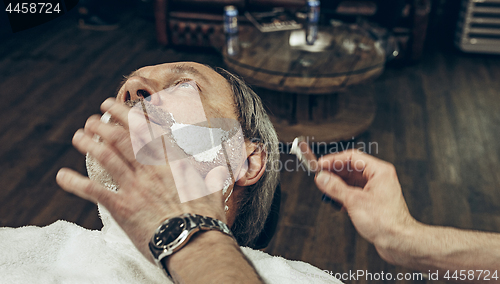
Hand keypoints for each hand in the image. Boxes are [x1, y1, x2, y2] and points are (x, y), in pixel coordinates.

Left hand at [56, 98, 228, 262]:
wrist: (194, 242)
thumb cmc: (205, 219)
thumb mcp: (213, 192)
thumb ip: (212, 177)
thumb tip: (220, 170)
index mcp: (173, 162)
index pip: (150, 131)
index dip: (131, 116)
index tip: (119, 107)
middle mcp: (152, 169)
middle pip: (124, 138)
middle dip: (106, 123)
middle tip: (94, 117)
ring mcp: (136, 187)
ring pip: (107, 157)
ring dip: (90, 143)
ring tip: (79, 135)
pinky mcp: (122, 207)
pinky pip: (94, 191)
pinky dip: (75, 183)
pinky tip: (62, 176)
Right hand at [314, 150, 418, 262]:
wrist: (399, 242)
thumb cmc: (385, 221)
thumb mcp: (354, 201)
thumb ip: (335, 187)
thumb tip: (322, 178)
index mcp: (379, 171)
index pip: (352, 158)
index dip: (334, 160)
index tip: (320, 165)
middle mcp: (379, 178)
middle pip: (351, 168)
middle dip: (335, 174)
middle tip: (320, 178)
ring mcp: (377, 190)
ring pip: (352, 182)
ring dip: (338, 186)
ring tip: (326, 191)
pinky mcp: (374, 202)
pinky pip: (355, 193)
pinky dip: (345, 196)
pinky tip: (337, 202)